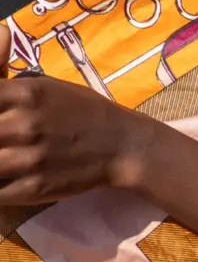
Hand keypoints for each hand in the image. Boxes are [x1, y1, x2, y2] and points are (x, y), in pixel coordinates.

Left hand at [0, 25, 150, 203]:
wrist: (122, 145)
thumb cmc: (81, 110)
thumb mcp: (46, 85)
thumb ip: (6, 73)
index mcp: (26, 93)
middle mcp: (25, 124)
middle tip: (0, 137)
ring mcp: (29, 159)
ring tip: (4, 153)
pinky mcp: (33, 189)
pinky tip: (6, 174)